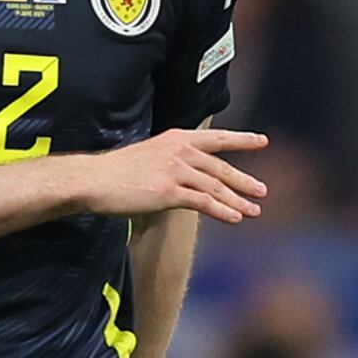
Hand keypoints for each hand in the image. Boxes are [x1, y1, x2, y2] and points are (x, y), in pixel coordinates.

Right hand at [81, 125, 269, 223]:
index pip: (216, 138)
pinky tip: (235, 218)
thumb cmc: (117, 172)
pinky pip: (203, 202)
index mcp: (176, 138)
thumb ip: (173, 162)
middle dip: (243, 181)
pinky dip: (222, 211)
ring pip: (216, 187)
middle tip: (262, 191)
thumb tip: (190, 178)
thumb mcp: (150, 155)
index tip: (262, 141)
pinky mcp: (169, 192)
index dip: (241, 140)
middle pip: (220, 167)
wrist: (94, 180)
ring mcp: (175, 171)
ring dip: (238, 200)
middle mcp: (179, 151)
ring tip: (253, 211)